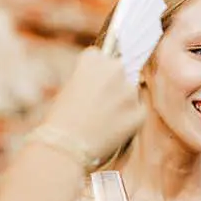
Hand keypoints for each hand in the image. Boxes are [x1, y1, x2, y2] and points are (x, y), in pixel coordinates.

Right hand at [41, 48, 144, 164]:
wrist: (67, 145)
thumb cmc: (60, 119)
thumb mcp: (69, 87)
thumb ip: (88, 78)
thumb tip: (101, 81)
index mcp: (94, 60)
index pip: (99, 55)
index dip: (94, 70)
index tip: (91, 81)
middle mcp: (115, 70)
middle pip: (118, 70)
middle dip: (112, 82)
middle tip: (100, 101)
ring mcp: (130, 91)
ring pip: (130, 91)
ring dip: (122, 101)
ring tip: (103, 119)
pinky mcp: (141, 112)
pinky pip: (137, 111)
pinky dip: (129, 118)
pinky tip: (112, 128)